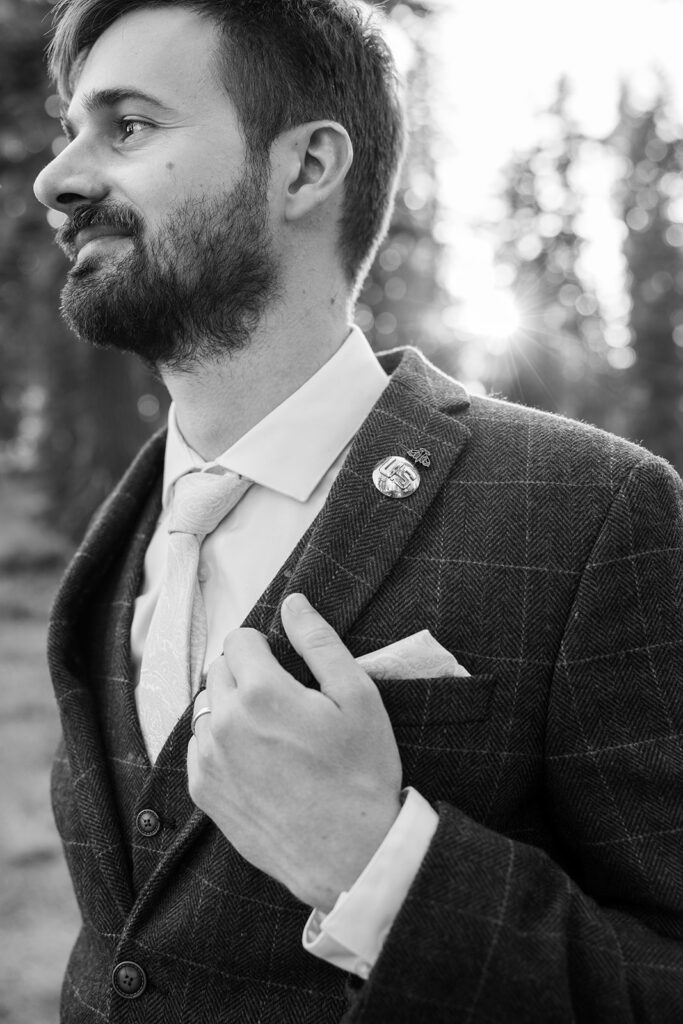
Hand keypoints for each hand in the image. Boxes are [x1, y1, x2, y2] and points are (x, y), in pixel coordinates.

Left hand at [187, 593, 402, 910]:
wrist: (351, 854)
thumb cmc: (361, 772)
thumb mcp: (358, 697)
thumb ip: (319, 642)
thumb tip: (293, 602)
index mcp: (261, 692)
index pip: (239, 639)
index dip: (265, 646)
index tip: (286, 666)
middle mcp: (225, 722)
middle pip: (219, 669)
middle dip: (246, 672)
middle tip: (284, 699)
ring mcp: (209, 759)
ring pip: (206, 706)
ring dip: (230, 706)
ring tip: (271, 730)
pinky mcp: (204, 792)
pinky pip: (199, 746)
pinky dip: (219, 742)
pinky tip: (255, 758)